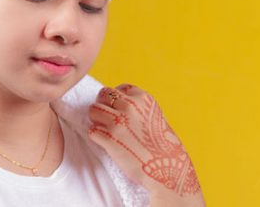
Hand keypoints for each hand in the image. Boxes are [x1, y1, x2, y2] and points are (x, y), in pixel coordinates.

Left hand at [87, 84, 204, 204]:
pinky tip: (106, 143)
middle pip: (103, 95)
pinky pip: (92, 130)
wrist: (168, 170)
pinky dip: (96, 137)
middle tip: (108, 120)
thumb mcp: (155, 117)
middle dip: (103, 106)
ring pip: (93, 110)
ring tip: (105, 131)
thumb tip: (119, 101)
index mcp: (143, 98)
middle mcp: (130, 106)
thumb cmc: (163, 146)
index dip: (115, 99)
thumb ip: (139, 107)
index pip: (119, 88)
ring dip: (96, 120)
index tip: (118, 110)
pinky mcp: (108, 138)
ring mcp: (118, 121)